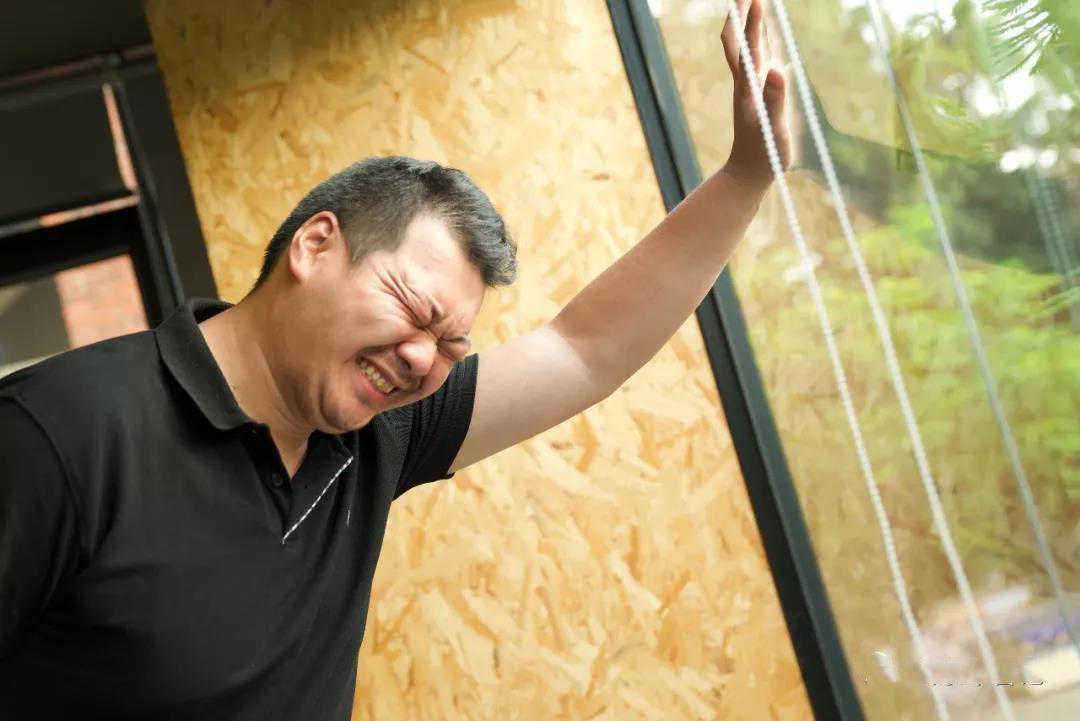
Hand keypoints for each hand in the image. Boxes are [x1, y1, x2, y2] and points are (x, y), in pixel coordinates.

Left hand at [720, 0, 790, 190]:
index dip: (752, 22)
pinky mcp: (757, 92)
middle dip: (740, 14)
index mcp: (749, 88)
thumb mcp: (774, 130)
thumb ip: (775, 101)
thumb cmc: (764, 155)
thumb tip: (776, 69)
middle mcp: (745, 82)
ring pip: (744, 46)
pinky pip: (756, 57)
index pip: (749, 47)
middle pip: (738, 40)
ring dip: (746, 22)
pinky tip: (763, 31)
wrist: (748, 174)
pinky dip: (757, 38)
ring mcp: (750, 86)